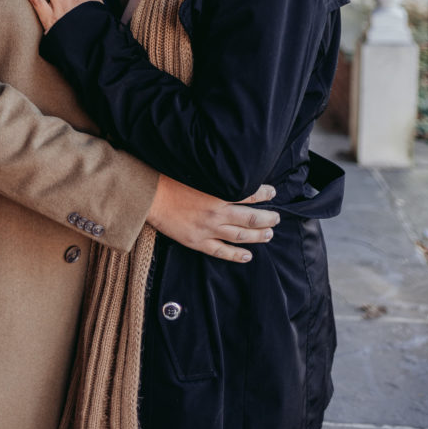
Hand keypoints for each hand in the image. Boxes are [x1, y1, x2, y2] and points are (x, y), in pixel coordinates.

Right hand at [147, 174, 278, 262]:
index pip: (250, 193)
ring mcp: (208, 229)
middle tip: (276, 218)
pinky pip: (222, 252)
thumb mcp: (198, 173)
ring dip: (258, 236)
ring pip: (241, 236)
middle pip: (251, 218)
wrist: (151, 196)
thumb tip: (233, 175)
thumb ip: (217, 176)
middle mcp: (217, 213)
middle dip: (267, 219)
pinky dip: (237, 255)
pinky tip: (248, 255)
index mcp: (218, 193)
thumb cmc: (171, 179)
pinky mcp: (198, 242)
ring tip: (269, 234)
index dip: (265, 193)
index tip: (272, 192)